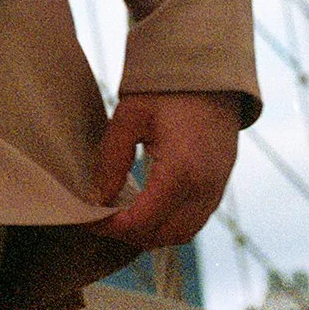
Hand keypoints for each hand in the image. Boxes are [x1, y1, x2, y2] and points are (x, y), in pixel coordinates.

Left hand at [88, 91, 240, 251]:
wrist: (211, 73)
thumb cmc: (168, 89)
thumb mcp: (130, 116)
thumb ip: (112, 160)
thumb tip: (98, 198)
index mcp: (182, 172)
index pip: (142, 222)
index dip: (111, 227)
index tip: (88, 218)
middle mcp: (205, 189)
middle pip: (163, 236)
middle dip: (129, 234)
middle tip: (100, 219)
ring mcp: (217, 190)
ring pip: (182, 234)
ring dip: (150, 233)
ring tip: (120, 215)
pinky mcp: (220, 185)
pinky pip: (194, 220)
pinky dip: (169, 223)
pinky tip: (146, 208)